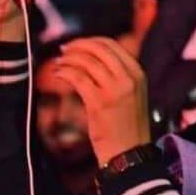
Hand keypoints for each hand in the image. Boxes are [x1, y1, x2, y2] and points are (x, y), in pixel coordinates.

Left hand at [54, 37, 149, 163]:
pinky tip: (58, 75)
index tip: (76, 44)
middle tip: (64, 49)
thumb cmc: (126, 126)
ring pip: (86, 61)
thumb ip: (117, 74)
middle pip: (98, 49)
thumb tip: (91, 56)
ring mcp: (115, 90)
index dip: (90, 41)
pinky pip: (78, 78)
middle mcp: (129, 78)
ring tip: (59, 63)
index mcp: (137, 73)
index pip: (112, 45)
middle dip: (77, 45)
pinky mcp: (99, 102)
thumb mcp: (131, 94)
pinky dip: (65, 73)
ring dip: (68, 59)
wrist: (129, 153)